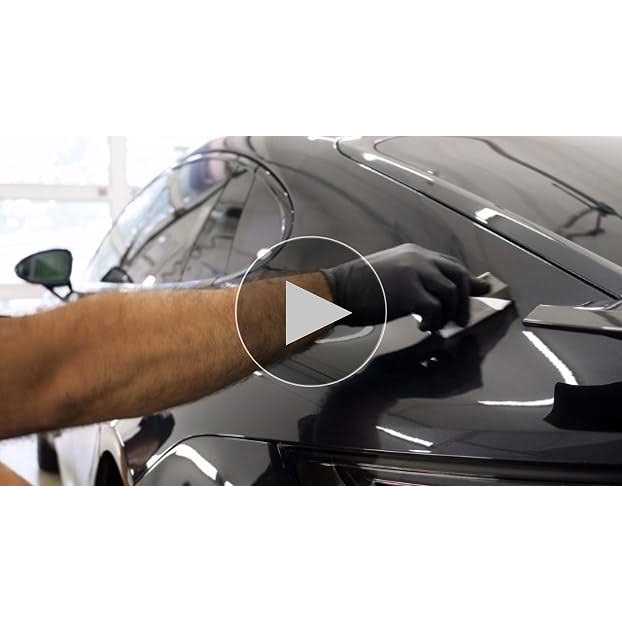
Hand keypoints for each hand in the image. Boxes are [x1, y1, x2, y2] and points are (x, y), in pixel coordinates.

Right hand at [322, 243, 490, 328]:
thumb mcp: (390, 274)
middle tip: (462, 319)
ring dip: (448, 314)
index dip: (466, 279)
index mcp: (414, 253)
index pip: (450, 263)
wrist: (337, 292)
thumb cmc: (357, 287)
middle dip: (466, 299)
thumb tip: (432, 292)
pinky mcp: (410, 293)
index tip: (476, 292)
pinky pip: (436, 309)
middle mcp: (418, 259)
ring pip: (452, 293)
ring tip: (434, 326)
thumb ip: (414, 277)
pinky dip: (433, 322)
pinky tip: (421, 327)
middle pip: (459, 275)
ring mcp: (415, 274)